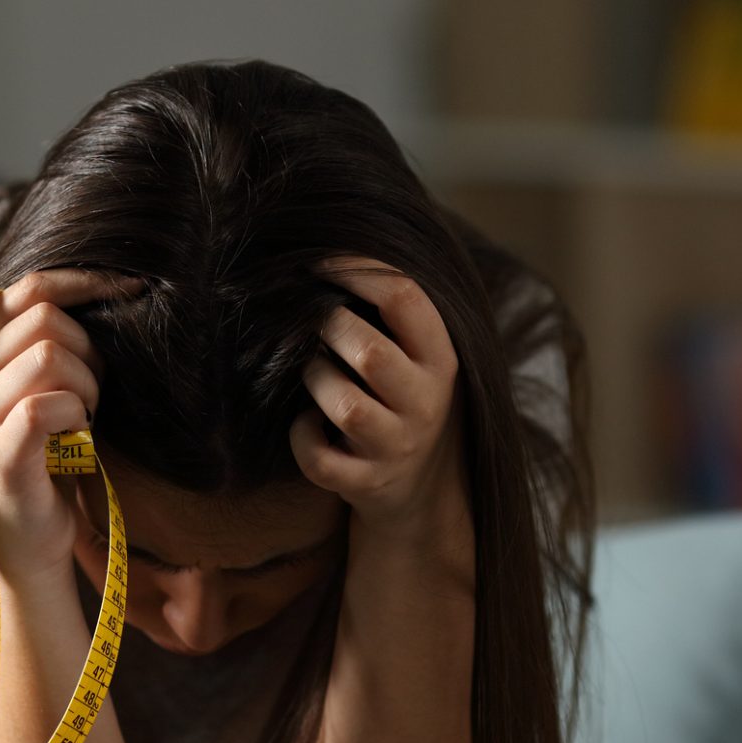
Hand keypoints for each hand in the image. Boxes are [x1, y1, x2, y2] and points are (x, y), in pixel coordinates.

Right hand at [0, 267, 145, 583]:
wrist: (31, 539)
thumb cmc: (49, 457)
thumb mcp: (45, 386)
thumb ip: (54, 340)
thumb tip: (112, 290)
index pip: (29, 288)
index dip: (83, 282)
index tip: (130, 289)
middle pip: (44, 317)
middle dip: (88, 350)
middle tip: (95, 394)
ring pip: (48, 355)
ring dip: (86, 386)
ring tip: (83, 420)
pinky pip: (44, 406)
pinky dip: (76, 416)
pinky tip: (76, 439)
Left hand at [288, 255, 466, 541]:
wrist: (420, 486)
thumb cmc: (401, 398)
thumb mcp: (416, 356)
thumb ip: (390, 314)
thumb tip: (326, 256)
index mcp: (440, 358)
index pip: (405, 297)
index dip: (356, 270)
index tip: (319, 261)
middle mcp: (424, 403)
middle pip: (369, 353)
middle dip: (329, 329)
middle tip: (315, 324)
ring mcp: (396, 446)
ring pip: (344, 406)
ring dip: (315, 381)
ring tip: (314, 376)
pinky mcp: (366, 483)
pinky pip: (319, 458)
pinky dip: (301, 436)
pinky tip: (307, 422)